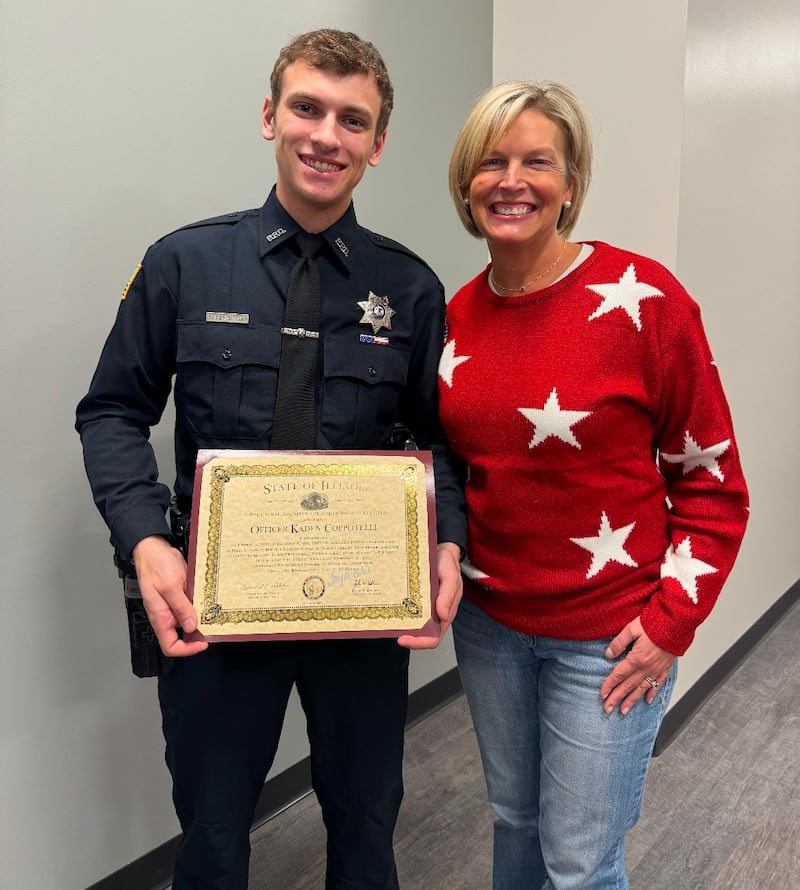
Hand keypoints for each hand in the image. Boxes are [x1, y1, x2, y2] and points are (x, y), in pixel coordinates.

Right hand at [132, 535, 208, 657]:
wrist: (153, 547)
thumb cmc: (155, 565)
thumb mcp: (170, 586)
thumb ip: (181, 607)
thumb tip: (192, 627)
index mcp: (160, 617)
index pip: (170, 646)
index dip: (187, 649)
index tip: (203, 643)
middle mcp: (166, 614)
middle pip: (183, 635)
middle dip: (199, 633)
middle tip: (214, 625)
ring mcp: (173, 605)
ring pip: (190, 619)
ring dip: (202, 617)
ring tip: (215, 611)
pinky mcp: (180, 596)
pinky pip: (192, 606)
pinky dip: (201, 605)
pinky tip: (210, 599)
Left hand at [397, 542, 462, 649]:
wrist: (441, 549)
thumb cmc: (449, 564)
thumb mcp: (451, 577)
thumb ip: (448, 596)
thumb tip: (443, 616)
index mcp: (445, 613)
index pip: (433, 637)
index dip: (419, 643)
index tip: (403, 639)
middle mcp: (433, 613)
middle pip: (420, 635)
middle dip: (406, 637)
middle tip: (391, 630)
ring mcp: (423, 606)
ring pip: (411, 623)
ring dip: (401, 625)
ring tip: (386, 621)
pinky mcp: (415, 598)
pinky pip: (406, 608)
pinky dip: (398, 611)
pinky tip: (388, 608)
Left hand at [600, 616, 673, 714]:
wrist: (676, 623)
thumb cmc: (654, 623)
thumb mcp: (631, 629)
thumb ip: (618, 642)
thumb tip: (608, 654)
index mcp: (636, 658)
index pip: (619, 675)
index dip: (609, 685)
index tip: (602, 695)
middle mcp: (646, 667)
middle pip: (628, 686)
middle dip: (617, 698)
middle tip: (608, 709)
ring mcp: (656, 669)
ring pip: (641, 688)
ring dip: (631, 700)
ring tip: (623, 710)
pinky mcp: (665, 667)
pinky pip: (658, 684)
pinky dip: (652, 693)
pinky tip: (647, 700)